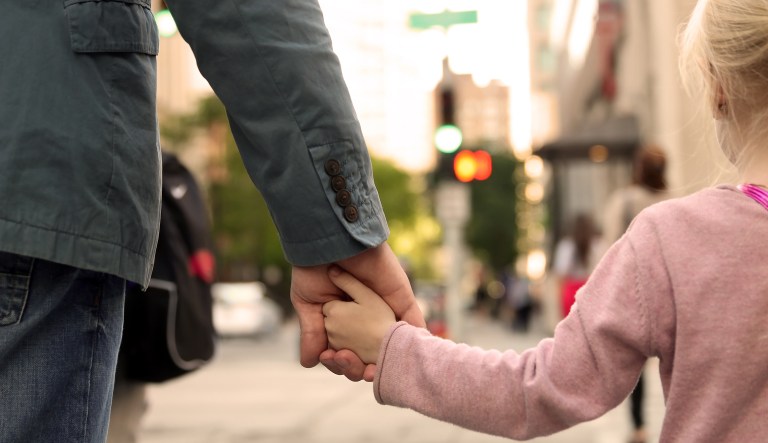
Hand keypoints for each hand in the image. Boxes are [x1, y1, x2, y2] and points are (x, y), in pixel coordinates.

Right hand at [290, 242, 423, 380]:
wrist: (329, 241)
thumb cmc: (313, 268)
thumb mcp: (308, 304)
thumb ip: (312, 333)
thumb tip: (308, 364)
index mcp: (345, 323)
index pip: (347, 353)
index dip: (342, 364)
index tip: (332, 360)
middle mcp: (367, 319)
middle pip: (369, 356)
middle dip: (359, 367)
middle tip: (347, 361)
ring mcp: (386, 311)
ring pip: (390, 347)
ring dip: (383, 363)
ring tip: (368, 369)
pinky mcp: (401, 300)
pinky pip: (415, 324)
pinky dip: (413, 343)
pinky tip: (405, 357)